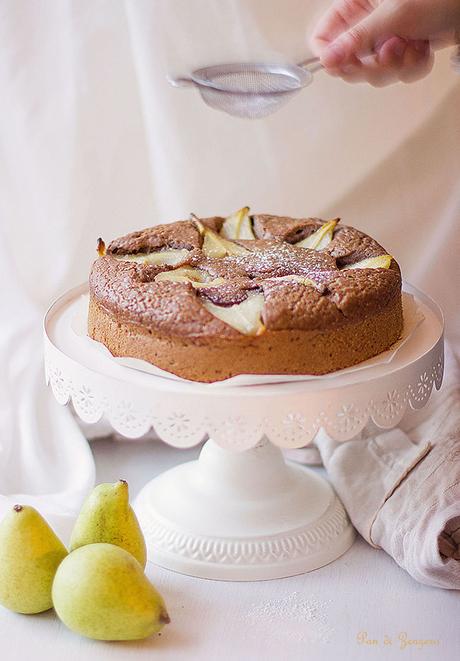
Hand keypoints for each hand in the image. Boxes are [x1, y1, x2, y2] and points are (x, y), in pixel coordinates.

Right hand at [310, 0, 459, 85]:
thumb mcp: (391, 15)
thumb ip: (356, 39)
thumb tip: (327, 59)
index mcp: (355, 7)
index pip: (323, 38)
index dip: (331, 57)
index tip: (345, 65)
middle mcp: (366, 26)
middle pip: (348, 64)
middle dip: (373, 65)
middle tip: (390, 52)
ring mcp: (384, 42)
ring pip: (374, 74)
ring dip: (397, 67)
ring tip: (411, 45)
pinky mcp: (401, 54)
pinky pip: (398, 75)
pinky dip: (413, 67)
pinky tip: (422, 48)